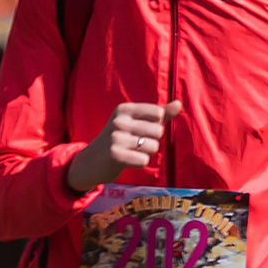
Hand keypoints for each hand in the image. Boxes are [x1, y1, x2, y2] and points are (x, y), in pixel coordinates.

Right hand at [67, 100, 181, 192]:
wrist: (88, 163)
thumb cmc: (117, 141)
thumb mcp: (135, 123)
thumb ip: (159, 114)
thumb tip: (179, 103)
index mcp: (124, 109)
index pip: (158, 114)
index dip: (155, 126)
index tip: (138, 131)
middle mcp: (119, 121)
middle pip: (158, 131)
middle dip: (151, 141)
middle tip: (133, 145)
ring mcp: (116, 138)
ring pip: (153, 147)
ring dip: (146, 154)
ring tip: (130, 153)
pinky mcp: (115, 155)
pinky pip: (144, 160)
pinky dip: (140, 163)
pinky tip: (127, 162)